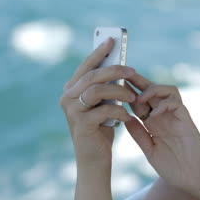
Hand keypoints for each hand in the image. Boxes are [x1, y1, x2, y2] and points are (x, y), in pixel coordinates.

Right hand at [59, 38, 136, 168]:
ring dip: (119, 91)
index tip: (112, 40)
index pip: (86, 66)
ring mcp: (72, 111)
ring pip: (97, 90)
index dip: (99, 52)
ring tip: (133, 97)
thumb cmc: (101, 129)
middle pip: (93, 75)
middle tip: (133, 70)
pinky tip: (127, 116)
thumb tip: (121, 66)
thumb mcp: (103, 104)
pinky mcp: (81, 124)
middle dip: (115, 70)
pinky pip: (104, 110)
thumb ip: (105, 87)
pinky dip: (119, 111)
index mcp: (71, 89)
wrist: (95, 160)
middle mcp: (67, 97)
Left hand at [124, 75, 199, 194]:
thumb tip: (124, 117)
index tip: (112, 88)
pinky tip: (154, 113)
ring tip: (140, 99)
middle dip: (137, 82)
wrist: (195, 178)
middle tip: (122, 76)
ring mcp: (176, 116)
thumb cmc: (174, 167)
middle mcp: (164, 116)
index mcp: (154, 123)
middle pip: (151, 91)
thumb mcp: (149, 150)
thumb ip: (139, 135)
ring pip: (167, 90)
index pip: (139, 102)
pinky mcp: (186, 119)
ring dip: (152, 90)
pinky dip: (164, 104)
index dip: (127, 93)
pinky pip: (176, 103)